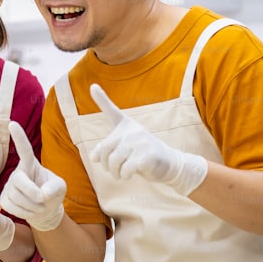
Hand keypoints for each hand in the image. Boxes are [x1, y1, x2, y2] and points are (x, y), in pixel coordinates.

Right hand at [0, 121, 65, 231]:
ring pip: (17, 197)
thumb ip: (55, 188)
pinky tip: (30, 210)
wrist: (44, 211)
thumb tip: (42, 194)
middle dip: (32, 192)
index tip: (12, 123)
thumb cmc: (52, 193)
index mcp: (31, 164)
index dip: (19, 137)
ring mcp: (9, 186)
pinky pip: (12, 207)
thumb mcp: (60, 188)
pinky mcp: (4, 200)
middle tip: (43, 200)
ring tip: (40, 206)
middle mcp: (17, 173)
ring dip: (33, 206)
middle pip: (20, 180)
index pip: (24, 150)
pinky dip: (25, 213)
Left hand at [88, 83, 206, 196]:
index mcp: (127, 126)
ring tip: (121, 174)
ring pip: (114, 161)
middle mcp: (133, 131)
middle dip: (106, 165)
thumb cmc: (143, 157)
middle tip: (113, 171)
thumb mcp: (124, 151)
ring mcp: (140, 142)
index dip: (101, 99)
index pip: (112, 111)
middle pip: (105, 150)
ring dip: (115, 173)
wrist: (170, 165)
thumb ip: (108, 151)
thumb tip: (94, 157)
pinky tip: (132, 174)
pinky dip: (125, 175)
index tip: (92, 86)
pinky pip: (125, 169)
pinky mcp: (147, 155)